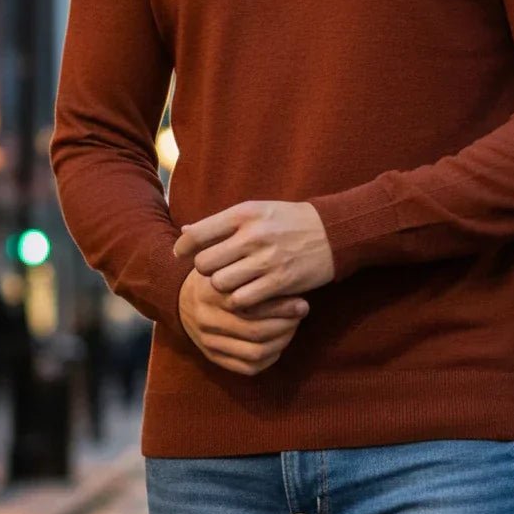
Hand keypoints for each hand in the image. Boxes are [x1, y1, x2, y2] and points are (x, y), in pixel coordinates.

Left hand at [173, 200, 334, 309]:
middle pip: (205, 264)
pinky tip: (246, 296)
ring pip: (220, 284)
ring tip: (231, 284)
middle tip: (215, 271)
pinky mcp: (279, 282)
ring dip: (222, 288)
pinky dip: (239, 302)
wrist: (332, 232)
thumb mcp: (256, 211)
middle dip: (205, 271)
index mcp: (244, 213)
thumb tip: (184, 231)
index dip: (183, 248)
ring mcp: (266, 260)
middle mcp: (252, 235)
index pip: (197, 234)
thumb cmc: (288, 221)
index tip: (182, 255)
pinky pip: (242, 300)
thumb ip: (220, 223)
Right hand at [178, 266, 309, 375]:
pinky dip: (270, 358)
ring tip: (292, 325)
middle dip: (286, 324)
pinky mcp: (212, 357)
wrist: (180, 298)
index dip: (282, 306)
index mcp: (211, 291)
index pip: (253, 305)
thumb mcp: (225, 261)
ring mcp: (208, 341)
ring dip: (281, 341)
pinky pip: (248, 367)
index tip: (302, 301)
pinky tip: (279, 342)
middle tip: (301, 312)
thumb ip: (248, 263)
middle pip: (257, 331)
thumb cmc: (215, 274)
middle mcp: (208, 319)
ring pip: (255, 352)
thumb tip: (287, 268)